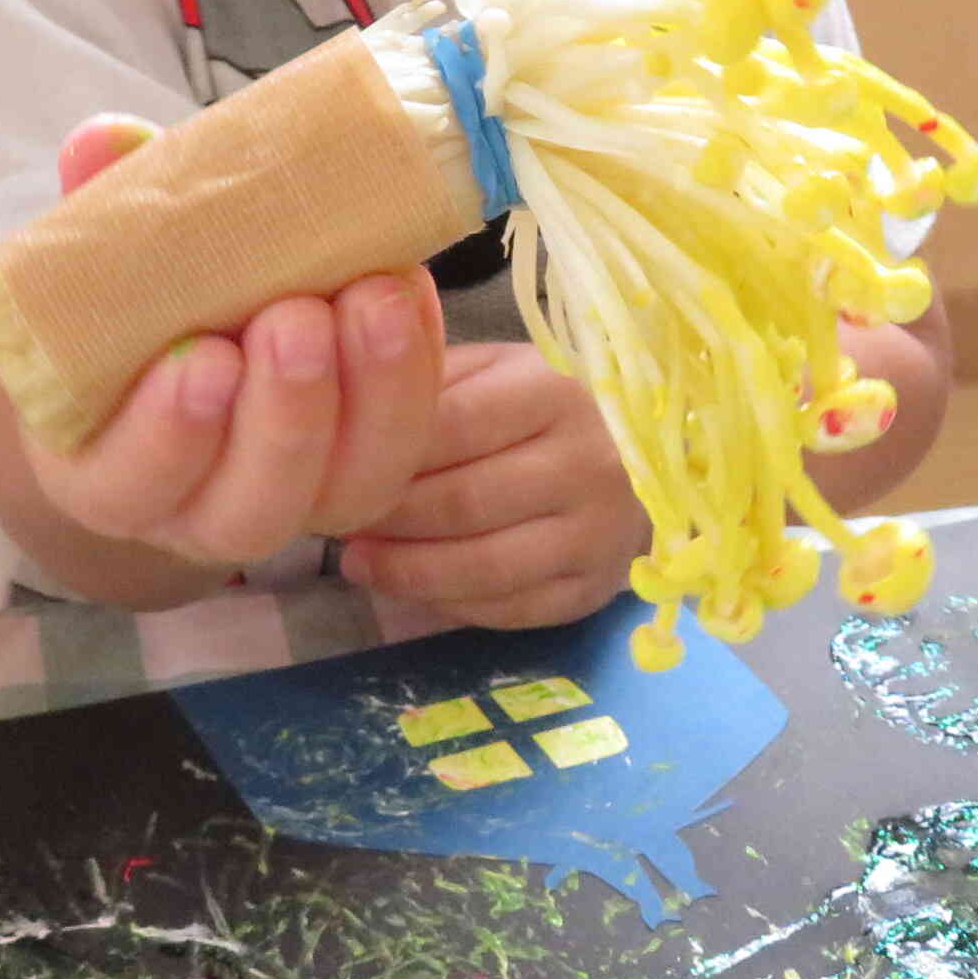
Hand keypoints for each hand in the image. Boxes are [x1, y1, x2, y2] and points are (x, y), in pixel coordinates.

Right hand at [9, 116, 443, 569]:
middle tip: (296, 318)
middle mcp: (201, 514)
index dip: (167, 436)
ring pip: (343, 494)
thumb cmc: (134, 308)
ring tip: (370, 299)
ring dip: (368, 397)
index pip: (128, 487)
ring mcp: (296, 501)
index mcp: (108, 475)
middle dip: (283, 416)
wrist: (197, 325)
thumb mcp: (101, 260)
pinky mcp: (368, 470)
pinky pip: (404, 446)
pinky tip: (407, 290)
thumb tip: (105, 140)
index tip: (201, 358)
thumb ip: (98, 208)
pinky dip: (416, 372)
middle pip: (250, 512)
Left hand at [338, 344, 652, 629]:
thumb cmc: (549, 402)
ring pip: (484, 568)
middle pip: (462, 504)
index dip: (382, 455)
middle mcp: (588, 463)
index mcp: (556, 391)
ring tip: (358, 563)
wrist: (648, 453)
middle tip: (333, 523)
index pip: (452, 428)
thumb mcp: (497, 368)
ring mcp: (599, 533)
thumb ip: (429, 386)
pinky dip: (451, 605)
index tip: (329, 467)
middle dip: (386, 520)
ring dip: (407, 573)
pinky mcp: (596, 588)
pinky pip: (511, 610)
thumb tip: (343, 423)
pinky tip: (413, 589)